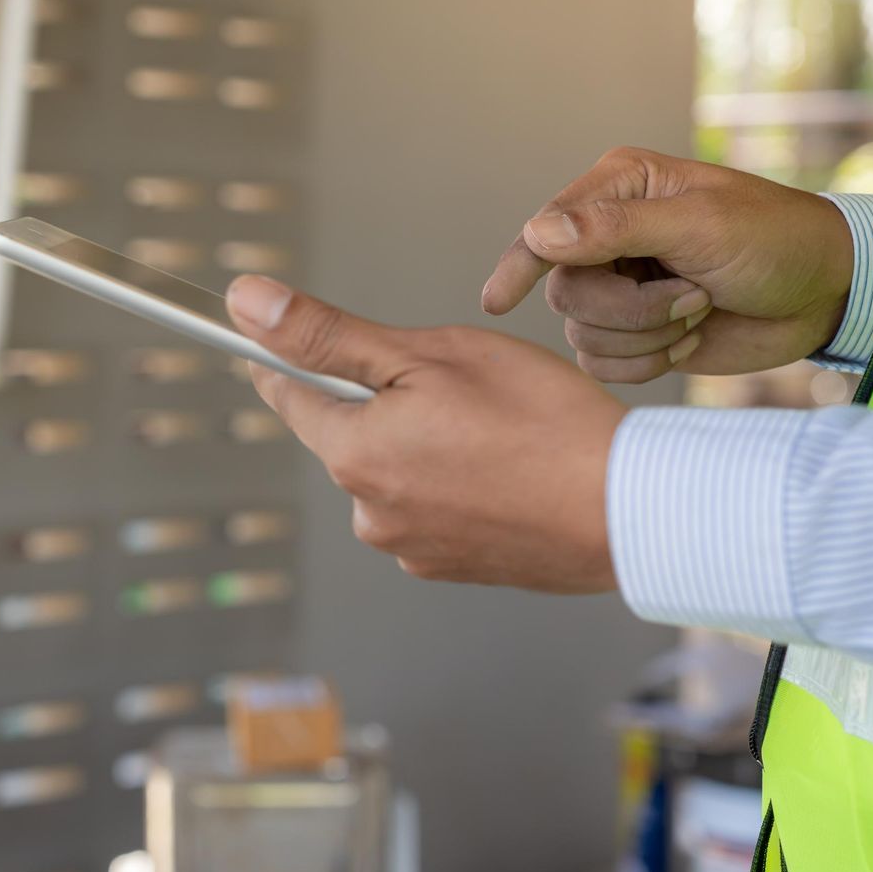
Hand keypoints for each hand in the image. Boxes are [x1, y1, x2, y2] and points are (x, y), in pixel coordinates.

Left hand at [226, 275, 624, 593]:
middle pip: (350, 433)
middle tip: (457, 381)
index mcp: (353, 454)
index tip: (294, 337)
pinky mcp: (451, 567)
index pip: (290, 393)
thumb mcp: (429, 354)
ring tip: (495, 429)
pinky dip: (458, 483)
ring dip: (424, 443)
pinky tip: (506, 469)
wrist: (627, 510)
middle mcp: (368, 513)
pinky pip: (434, 507)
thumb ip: (327, 334)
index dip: (292, 355)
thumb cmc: (542, 422)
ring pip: (396, 470)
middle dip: (387, 399)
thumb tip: (246, 304)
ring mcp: (410, 548)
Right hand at [479, 147, 854, 379]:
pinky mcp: (638, 333)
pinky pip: (605, 365)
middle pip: (565, 292)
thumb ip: (616, 229)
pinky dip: (650, 362)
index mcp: (619, 190)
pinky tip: (691, 340)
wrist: (827, 294)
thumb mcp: (700, 226)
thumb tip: (538, 232)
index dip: (520, 265)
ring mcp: (622, 287)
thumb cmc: (775, 240)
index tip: (496, 304)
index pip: (547, 230)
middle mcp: (609, 237)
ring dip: (648, 335)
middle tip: (692, 296)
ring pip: (583, 333)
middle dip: (631, 308)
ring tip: (700, 311)